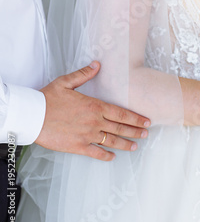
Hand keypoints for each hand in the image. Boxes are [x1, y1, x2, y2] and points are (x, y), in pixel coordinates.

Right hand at [35, 61, 150, 160]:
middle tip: (146, 134)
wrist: (31, 115)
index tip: (147, 121)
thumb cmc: (48, 98)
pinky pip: (96, 153)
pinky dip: (106, 156)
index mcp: (95, 106)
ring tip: (136, 146)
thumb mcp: (66, 82)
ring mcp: (87, 135)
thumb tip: (97, 65)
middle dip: (136, 131)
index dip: (136, 118)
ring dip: (126, 144)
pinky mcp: (78, 146)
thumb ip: (84, 74)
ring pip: (112, 141)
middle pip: (121, 128)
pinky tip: (113, 156)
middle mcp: (95, 122)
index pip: (122, 113)